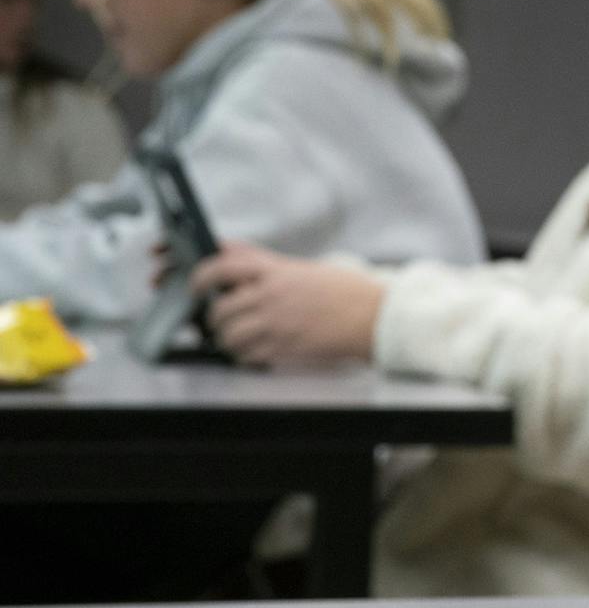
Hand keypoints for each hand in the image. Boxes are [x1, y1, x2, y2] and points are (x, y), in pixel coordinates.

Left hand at [191, 243, 385, 365]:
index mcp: (275, 271)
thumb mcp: (302, 267)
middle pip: (220, 308)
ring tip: (239, 338)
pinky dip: (244, 356)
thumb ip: (264, 262)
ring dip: (228, 339)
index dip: (199, 278)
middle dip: (215, 318)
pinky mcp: (283, 347)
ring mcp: (276, 322)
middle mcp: (271, 295)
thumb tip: (229, 251)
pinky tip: (255, 350)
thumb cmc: (345, 291)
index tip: (195, 286)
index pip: (220, 267)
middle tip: (221, 320)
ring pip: (228, 335)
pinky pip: (246, 356)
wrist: (374, 317)